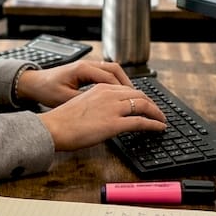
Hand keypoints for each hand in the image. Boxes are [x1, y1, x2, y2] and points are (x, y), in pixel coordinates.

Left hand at [15, 60, 131, 107]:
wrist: (33, 83)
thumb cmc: (46, 90)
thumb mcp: (66, 99)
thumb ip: (86, 102)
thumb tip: (104, 109)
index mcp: (83, 69)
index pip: (111, 78)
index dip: (125, 91)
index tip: (135, 103)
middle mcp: (87, 64)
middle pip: (116, 71)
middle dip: (129, 86)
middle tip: (141, 100)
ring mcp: (87, 66)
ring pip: (113, 71)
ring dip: (124, 83)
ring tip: (133, 98)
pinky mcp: (86, 72)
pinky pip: (106, 74)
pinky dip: (115, 83)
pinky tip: (119, 95)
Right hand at [37, 84, 167, 150]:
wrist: (54, 127)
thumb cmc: (62, 120)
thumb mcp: (81, 104)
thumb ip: (96, 104)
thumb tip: (104, 113)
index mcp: (100, 88)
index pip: (127, 89)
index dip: (139, 96)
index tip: (144, 103)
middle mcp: (109, 94)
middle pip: (139, 94)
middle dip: (151, 103)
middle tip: (157, 111)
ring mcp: (113, 108)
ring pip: (143, 105)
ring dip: (156, 112)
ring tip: (162, 119)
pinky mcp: (114, 124)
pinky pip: (141, 122)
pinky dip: (154, 124)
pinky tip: (159, 127)